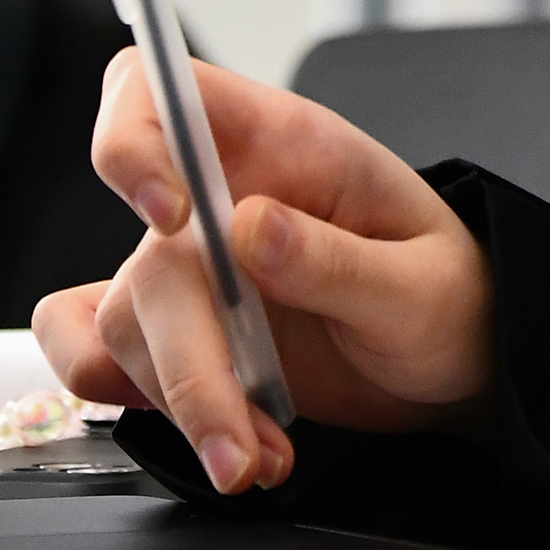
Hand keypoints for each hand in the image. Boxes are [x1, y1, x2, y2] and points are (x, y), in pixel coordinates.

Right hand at [34, 55, 492, 493]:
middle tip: (244, 451)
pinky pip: (94, 353)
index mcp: (278, 145)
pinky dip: (134, 404)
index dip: (134, 139)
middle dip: (189, 369)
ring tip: (260, 457)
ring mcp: (188, 269)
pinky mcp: (173, 332)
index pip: (157, 92)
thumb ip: (339, 260)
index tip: (169, 216)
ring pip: (124, 327)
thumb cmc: (448, 297)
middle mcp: (216, 200)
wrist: (455, 364)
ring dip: (185, 408)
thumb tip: (250, 229)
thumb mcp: (422, 285)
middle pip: (148, 260)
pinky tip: (210, 435)